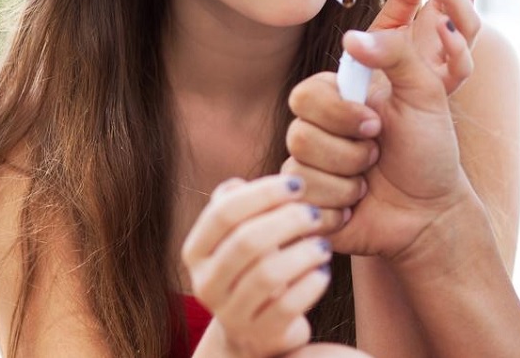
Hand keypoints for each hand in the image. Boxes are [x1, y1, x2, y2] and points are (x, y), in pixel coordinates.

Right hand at [182, 176, 332, 357]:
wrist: (255, 331)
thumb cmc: (252, 268)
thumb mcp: (239, 236)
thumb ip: (237, 207)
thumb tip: (236, 184)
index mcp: (196, 252)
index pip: (223, 213)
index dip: (263, 193)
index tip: (297, 184)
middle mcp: (206, 284)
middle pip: (247, 241)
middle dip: (288, 220)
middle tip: (315, 213)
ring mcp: (231, 314)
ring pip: (268, 275)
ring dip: (303, 252)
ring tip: (324, 244)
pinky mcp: (261, 336)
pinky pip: (288, 306)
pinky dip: (311, 284)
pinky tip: (323, 272)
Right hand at [287, 26, 474, 260]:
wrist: (432, 211)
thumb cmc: (430, 150)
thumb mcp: (425, 93)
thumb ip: (396, 53)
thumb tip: (351, 36)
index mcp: (338, 100)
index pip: (306, 95)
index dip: (340, 113)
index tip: (377, 125)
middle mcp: (318, 131)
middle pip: (299, 134)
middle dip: (349, 151)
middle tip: (377, 153)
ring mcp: (309, 170)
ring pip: (300, 171)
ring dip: (348, 180)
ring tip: (369, 181)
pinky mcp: (307, 205)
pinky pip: (304, 204)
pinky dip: (340, 207)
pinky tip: (357, 207)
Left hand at [367, 0, 479, 93]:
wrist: (388, 149)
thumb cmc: (382, 85)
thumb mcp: (387, 34)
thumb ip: (400, 3)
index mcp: (436, 18)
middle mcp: (449, 38)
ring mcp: (450, 62)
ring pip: (468, 23)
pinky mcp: (445, 91)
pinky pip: (459, 67)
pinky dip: (454, 46)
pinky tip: (441, 27)